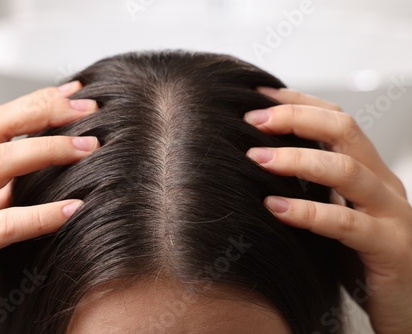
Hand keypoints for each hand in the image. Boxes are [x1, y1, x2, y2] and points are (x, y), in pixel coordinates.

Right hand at [0, 81, 99, 332]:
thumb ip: (5, 186)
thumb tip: (50, 158)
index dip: (36, 101)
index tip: (76, 93)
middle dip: (45, 112)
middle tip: (89, 110)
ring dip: (50, 150)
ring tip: (91, 149)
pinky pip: (6, 223)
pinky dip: (45, 213)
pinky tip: (76, 208)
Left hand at [244, 87, 411, 333]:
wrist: (410, 306)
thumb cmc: (364, 260)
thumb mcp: (338, 214)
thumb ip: (315, 190)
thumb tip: (264, 164)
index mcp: (369, 173)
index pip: (337, 120)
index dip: (298, 103)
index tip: (258, 97)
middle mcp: (383, 185)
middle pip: (344, 130)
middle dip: (295, 118)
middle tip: (252, 120)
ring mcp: (391, 214)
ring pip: (345, 169)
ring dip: (296, 159)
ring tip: (257, 158)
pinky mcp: (390, 248)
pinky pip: (346, 222)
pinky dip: (307, 212)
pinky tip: (274, 208)